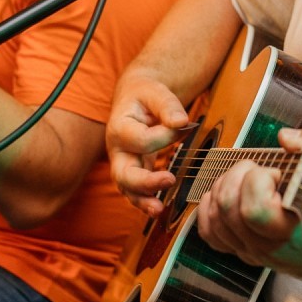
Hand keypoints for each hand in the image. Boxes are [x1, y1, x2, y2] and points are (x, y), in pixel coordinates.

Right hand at [107, 73, 193, 216]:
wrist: (134, 100)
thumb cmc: (145, 96)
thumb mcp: (155, 92)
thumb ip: (168, 105)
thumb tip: (182, 122)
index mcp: (119, 127)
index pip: (142, 140)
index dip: (166, 135)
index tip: (184, 124)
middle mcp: (117, 150)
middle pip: (123, 173)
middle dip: (145, 181)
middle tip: (170, 179)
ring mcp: (123, 164)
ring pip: (127, 189)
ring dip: (142, 201)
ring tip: (159, 209)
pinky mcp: (133, 173)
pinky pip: (136, 192)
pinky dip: (146, 202)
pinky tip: (159, 208)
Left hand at [196, 125, 301, 271]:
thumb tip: (285, 138)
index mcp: (295, 230)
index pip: (254, 210)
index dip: (259, 180)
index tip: (278, 173)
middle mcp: (270, 247)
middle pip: (227, 208)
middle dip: (238, 175)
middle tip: (261, 170)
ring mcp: (254, 252)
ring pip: (215, 217)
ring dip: (224, 186)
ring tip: (247, 179)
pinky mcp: (245, 252)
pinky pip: (210, 233)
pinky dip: (210, 208)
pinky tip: (228, 194)